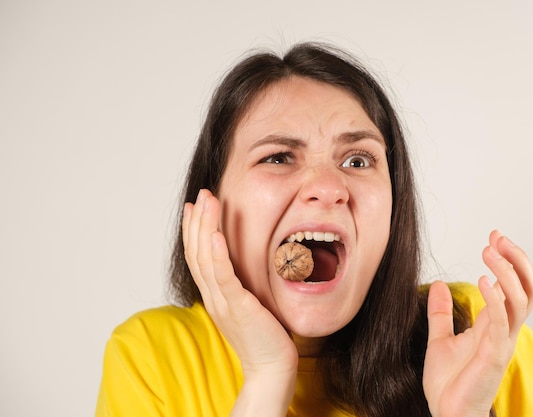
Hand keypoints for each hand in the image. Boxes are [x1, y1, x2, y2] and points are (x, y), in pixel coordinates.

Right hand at [182, 189, 297, 413]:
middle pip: (196, 252)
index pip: (198, 257)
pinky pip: (222, 276)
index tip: (196, 207)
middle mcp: (213, 296)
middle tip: (200, 195)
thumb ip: (242, 284)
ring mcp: (222, 301)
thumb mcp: (249, 303)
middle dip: (197, 221)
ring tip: (206, 202)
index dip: (194, 230)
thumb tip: (247, 263)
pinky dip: (216, 254)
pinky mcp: (237, 306)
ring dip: (204, 227)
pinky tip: (214, 234)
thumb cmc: (266, 335)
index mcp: (215, 295)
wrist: (272, 366)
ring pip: (205, 258)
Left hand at [423, 230, 532, 416]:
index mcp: (494, 325)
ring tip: (489, 252)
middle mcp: (504, 331)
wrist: (445, 413)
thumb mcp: (439, 338)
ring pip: (520, 301)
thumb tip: (438, 285)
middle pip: (527, 289)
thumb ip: (441, 312)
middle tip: (497, 238)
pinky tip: (483, 280)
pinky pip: (502, 323)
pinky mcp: (494, 356)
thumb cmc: (448, 383)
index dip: (509, 261)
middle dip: (516, 260)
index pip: (514, 286)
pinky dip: (496, 299)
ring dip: (508, 272)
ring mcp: (502, 343)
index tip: (493, 237)